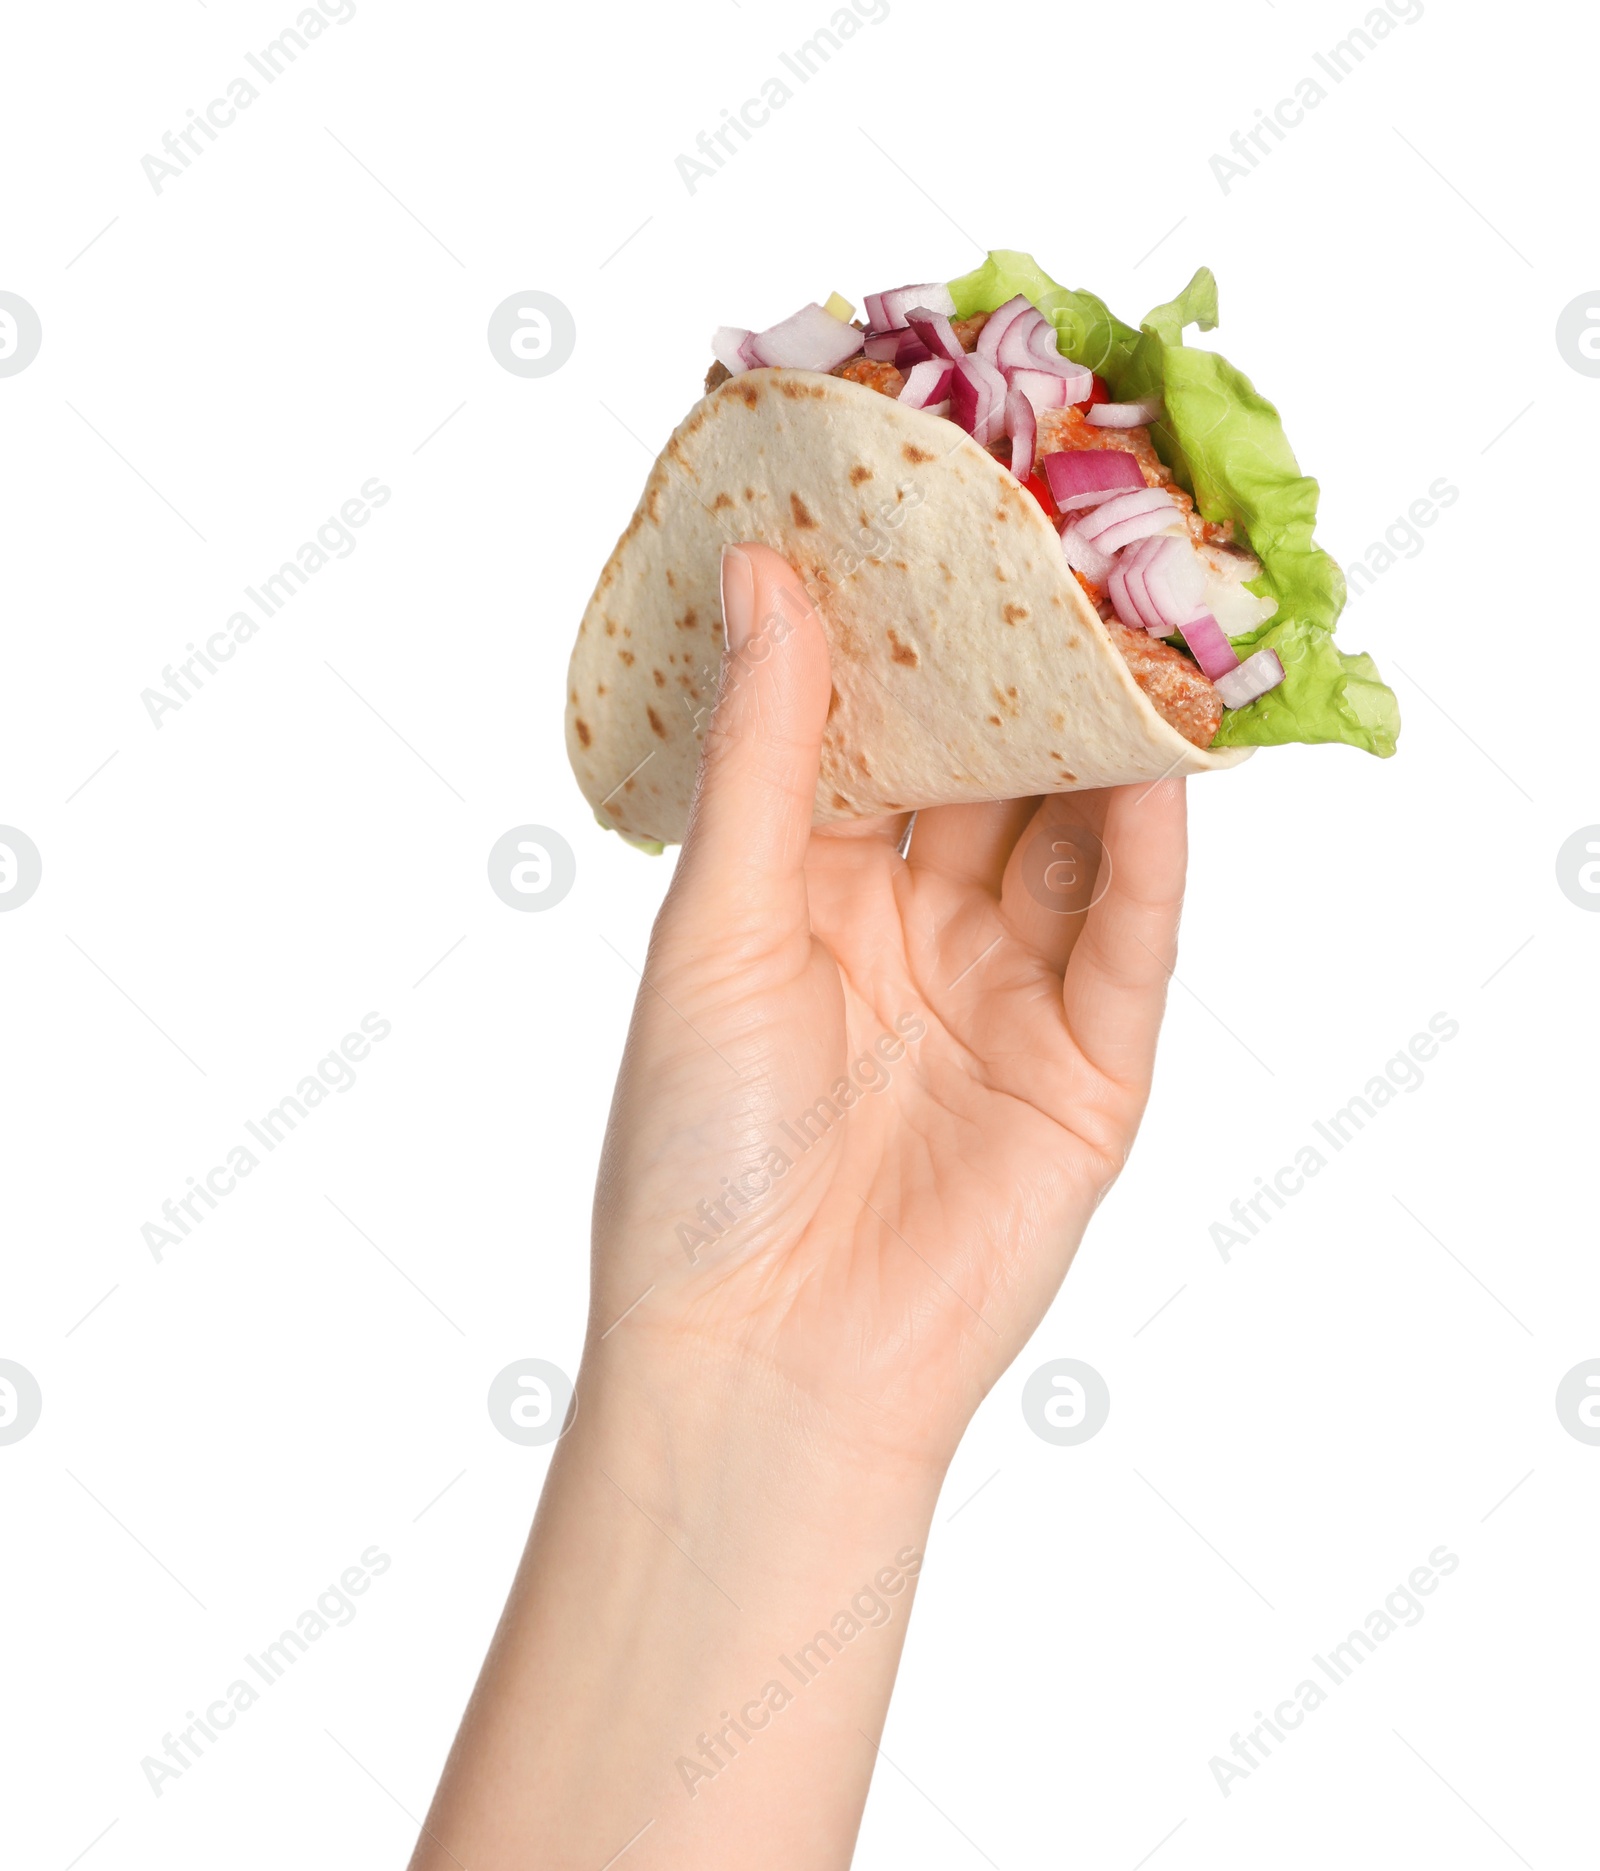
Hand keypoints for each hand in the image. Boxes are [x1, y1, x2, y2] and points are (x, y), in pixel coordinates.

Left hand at [588, 543, 1187, 1468]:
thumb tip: (767, 575)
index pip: (870, 734)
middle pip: (986, 772)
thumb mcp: (718, 931)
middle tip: (1056, 526)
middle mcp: (911, 934)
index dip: (898, 630)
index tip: (923, 506)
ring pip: (1071, 837)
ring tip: (1130, 609)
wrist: (764, 1363)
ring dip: (1100, 735)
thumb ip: (769, 758)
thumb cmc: (696, 1159)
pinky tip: (1156, 757)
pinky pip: (1130, 940)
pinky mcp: (1090, 1071)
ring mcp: (1008, 999)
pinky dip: (1146, 851)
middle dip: (1018, 662)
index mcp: (802, 899)